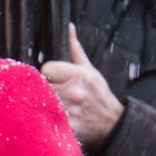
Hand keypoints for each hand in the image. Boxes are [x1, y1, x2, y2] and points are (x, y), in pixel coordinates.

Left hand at [39, 29, 123, 147]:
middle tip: (54, 94)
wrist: (112, 124)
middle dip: (45, 89)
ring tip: (54, 106)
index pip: (46, 69)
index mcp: (78, 75)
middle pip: (42, 86)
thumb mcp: (90, 70)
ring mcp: (71, 110)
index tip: (53, 80)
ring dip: (44, 104)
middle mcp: (74, 91)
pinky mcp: (68, 127)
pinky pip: (47, 119)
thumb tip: (69, 28)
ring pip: (42, 102)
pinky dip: (47, 119)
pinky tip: (54, 118)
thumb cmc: (99, 95)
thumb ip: (76, 49)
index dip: (48, 74)